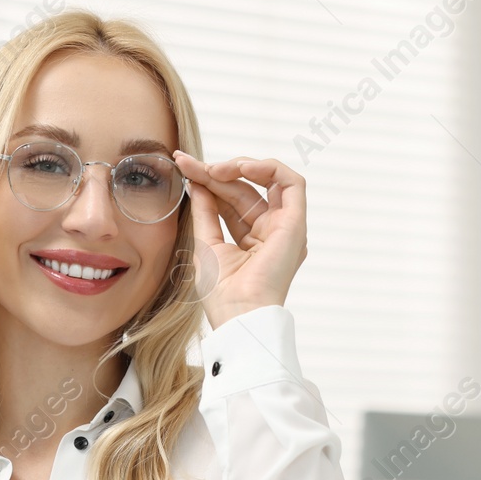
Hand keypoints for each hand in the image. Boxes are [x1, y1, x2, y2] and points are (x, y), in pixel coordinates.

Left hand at [172, 151, 308, 327]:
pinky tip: (240, 167)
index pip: (231, 201)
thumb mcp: (206, 243)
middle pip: (245, 190)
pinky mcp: (296, 224)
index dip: (209, 182)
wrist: (238, 315)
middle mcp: (272, 232)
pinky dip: (268, 168)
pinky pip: (292, 183)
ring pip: (268, 181)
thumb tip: (197, 181)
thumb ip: (205, 211)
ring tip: (212, 168)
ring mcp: (286, 228)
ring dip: (239, 168)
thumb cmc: (222, 293)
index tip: (184, 168)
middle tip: (190, 164)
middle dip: (216, 173)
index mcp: (252, 241)